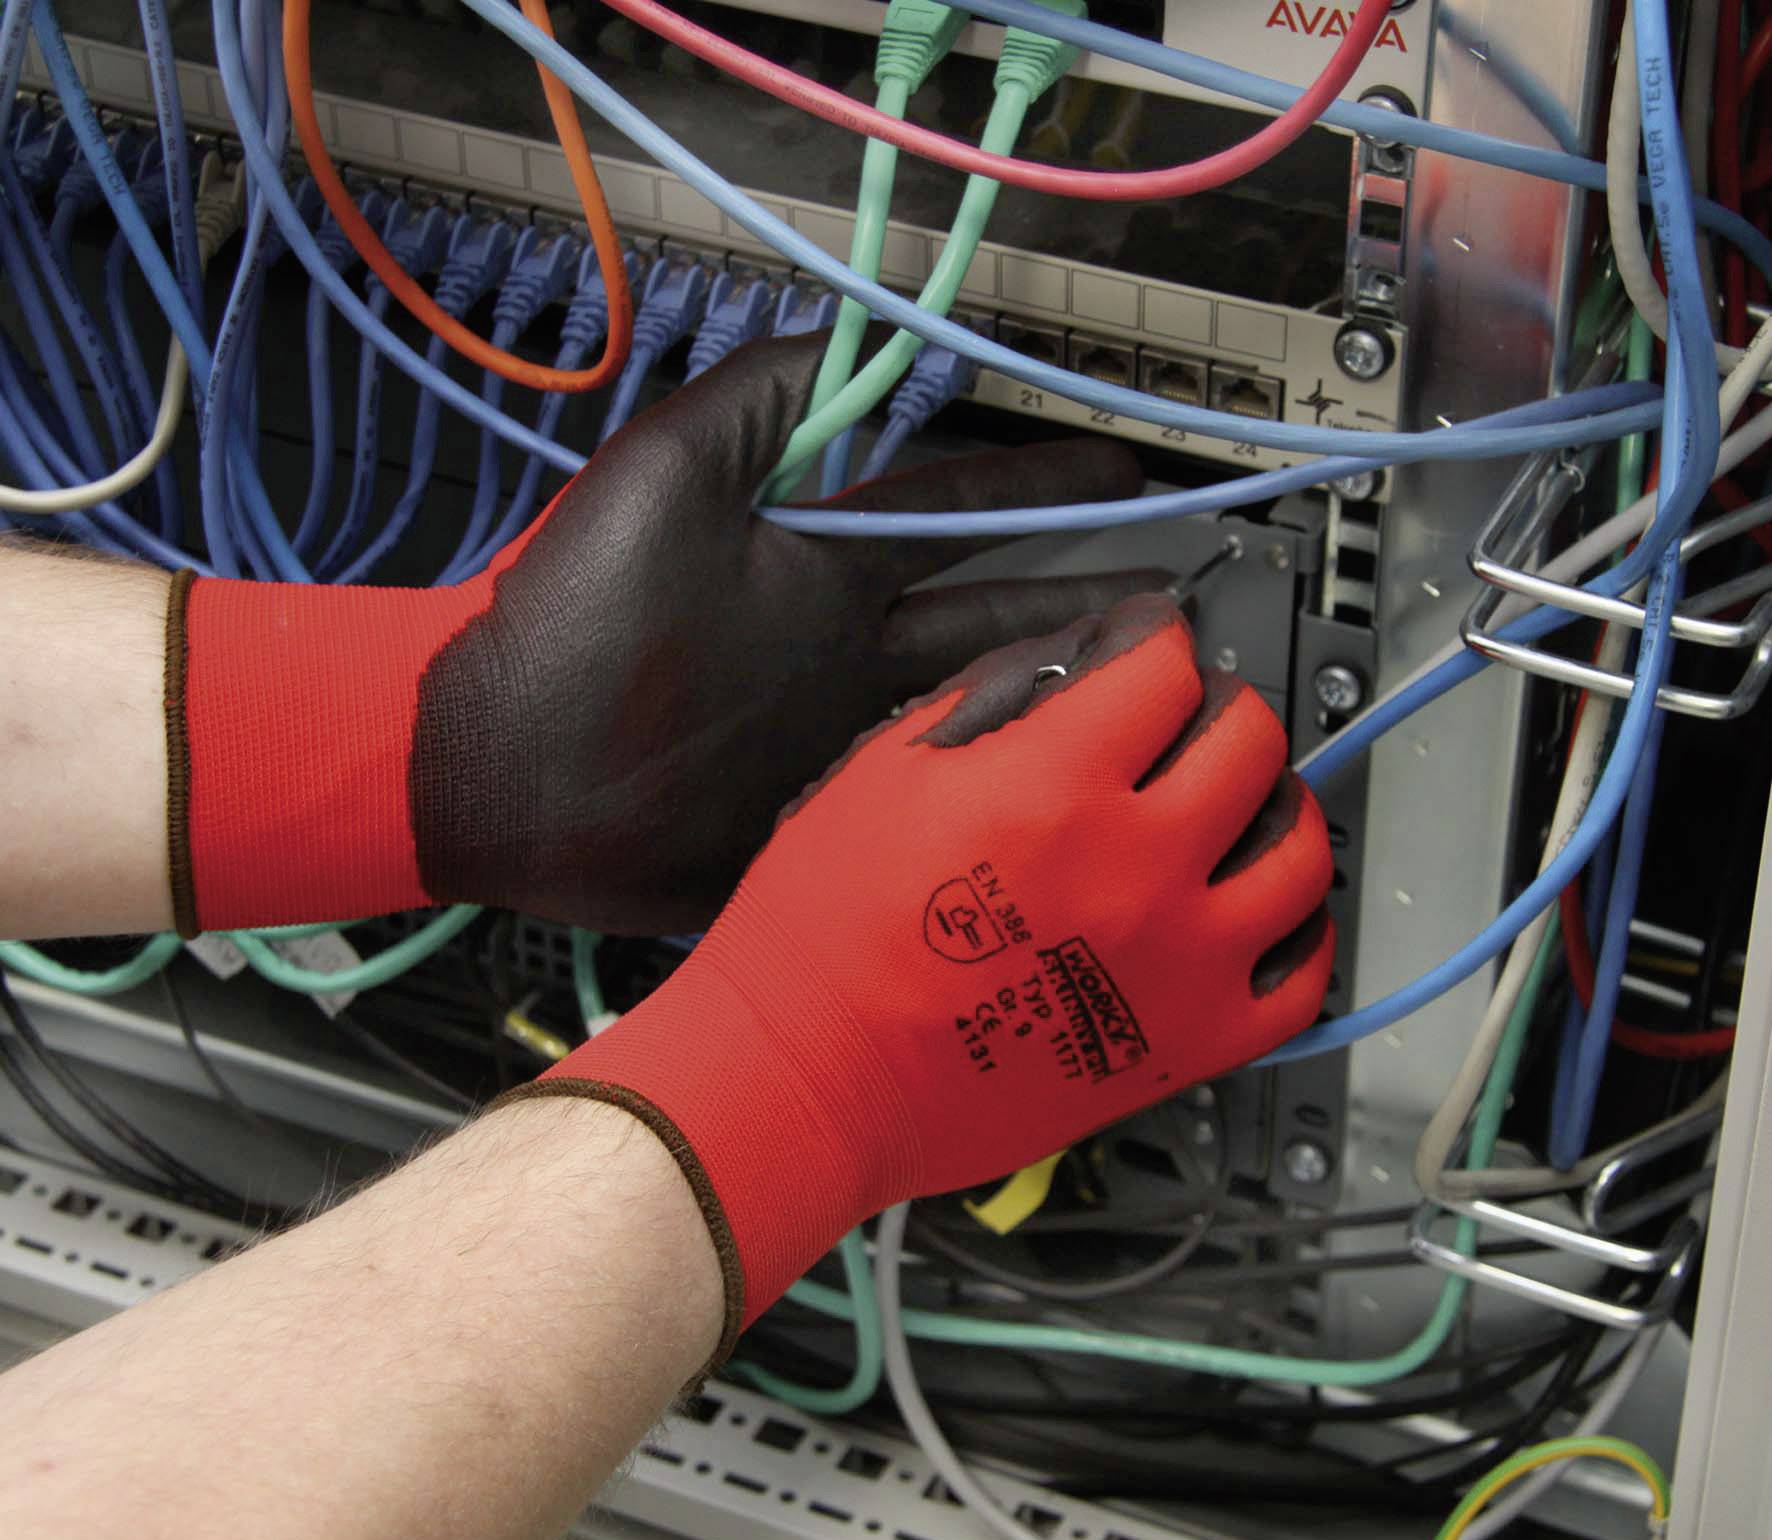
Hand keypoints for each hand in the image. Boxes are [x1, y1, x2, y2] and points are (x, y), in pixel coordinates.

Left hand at [169, 333, 1159, 933]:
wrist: (489, 770)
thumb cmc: (567, 618)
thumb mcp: (663, 475)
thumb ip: (763, 401)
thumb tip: (862, 338)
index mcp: (821, 566)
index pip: (955, 512)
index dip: (1039, 488)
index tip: (1116, 475)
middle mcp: (843, 648)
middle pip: (988, 616)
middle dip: (1082, 604)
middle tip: (1172, 605)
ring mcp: (834, 741)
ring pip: (974, 715)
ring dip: (1057, 703)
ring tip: (1146, 698)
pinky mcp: (817, 825)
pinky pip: (926, 810)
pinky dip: (992, 803)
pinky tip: (1059, 805)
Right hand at [514, 594, 1333, 1354]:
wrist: (808, 1079)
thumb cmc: (820, 941)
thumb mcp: (882, 773)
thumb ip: (991, 701)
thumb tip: (1071, 669)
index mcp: (1055, 787)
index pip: (1160, 664)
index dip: (1150, 634)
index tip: (1142, 640)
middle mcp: (1136, 867)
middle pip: (1247, 738)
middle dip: (1216, 703)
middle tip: (1184, 714)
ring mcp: (1177, 962)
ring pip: (1299, 848)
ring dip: (1275, 800)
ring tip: (1241, 799)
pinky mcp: (1188, 1047)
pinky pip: (1302, 978)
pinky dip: (1300, 927)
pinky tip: (1264, 906)